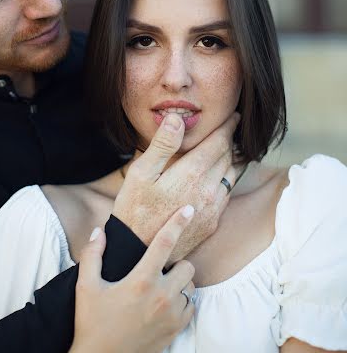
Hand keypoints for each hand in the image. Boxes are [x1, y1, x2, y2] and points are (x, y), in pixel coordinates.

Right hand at [69, 206, 195, 352]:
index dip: (178, 222)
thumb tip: (99, 231)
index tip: (189, 209)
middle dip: (176, 264)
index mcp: (141, 281)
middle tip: (160, 270)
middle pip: (187, 266)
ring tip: (160, 288)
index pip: (165, 243)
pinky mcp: (176, 330)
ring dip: (179, 284)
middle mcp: (161, 296)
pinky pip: (190, 307)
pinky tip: (164, 304)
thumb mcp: (86, 287)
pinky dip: (182, 302)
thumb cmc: (91, 323)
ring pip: (190, 287)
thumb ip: (92, 255)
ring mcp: (171, 315)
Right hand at [113, 111, 239, 261]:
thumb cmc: (134, 209)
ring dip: (231, 160)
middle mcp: (209, 190)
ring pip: (231, 176)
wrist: (138, 252)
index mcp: (192, 173)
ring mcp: (213, 209)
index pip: (220, 142)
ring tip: (226, 149)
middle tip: (230, 128)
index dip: (229, 127)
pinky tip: (218, 177)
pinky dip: (226, 180)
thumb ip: (162, 145)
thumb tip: (177, 118)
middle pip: (228, 157)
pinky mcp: (212, 224)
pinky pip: (227, 195)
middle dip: (229, 140)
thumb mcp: (141, 173)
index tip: (234, 116)